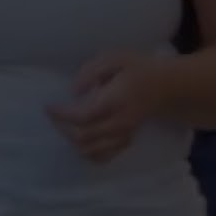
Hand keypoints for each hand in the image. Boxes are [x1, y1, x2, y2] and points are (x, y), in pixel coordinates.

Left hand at [45, 51, 166, 163]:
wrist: (167, 86)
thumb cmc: (137, 69)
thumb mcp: (115, 58)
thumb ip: (91, 71)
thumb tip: (74, 91)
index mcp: (116, 100)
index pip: (83, 116)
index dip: (62, 115)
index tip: (48, 107)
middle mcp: (120, 122)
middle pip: (84, 137)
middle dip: (62, 128)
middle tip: (53, 116)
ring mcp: (124, 134)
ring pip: (92, 151)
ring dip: (73, 142)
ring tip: (64, 126)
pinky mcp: (126, 141)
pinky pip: (104, 156)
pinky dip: (88, 153)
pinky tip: (80, 141)